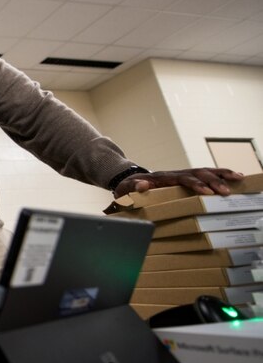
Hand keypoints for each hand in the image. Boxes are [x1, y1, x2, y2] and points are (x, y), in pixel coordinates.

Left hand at [114, 168, 243, 197]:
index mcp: (161, 178)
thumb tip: (142, 186)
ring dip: (221, 174)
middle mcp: (173, 173)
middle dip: (212, 181)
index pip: (181, 180)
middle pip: (196, 174)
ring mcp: (180, 174)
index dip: (194, 185)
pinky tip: (234, 176)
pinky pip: (204, 174)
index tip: (206, 191)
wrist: (127, 180)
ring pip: (203, 171)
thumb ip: (132, 188)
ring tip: (238, 178)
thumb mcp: (125, 189)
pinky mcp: (185, 177)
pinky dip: (219, 174)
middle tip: (225, 191)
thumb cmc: (126, 188)